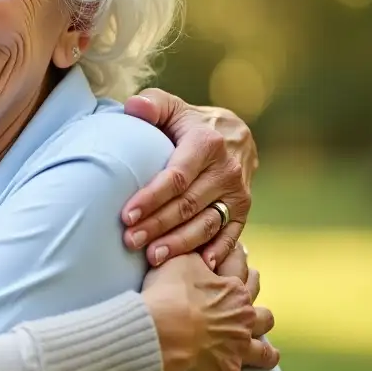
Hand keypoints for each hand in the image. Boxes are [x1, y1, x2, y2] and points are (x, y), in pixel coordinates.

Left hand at [122, 90, 256, 267]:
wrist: (232, 133)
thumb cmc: (188, 122)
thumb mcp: (171, 106)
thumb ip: (152, 104)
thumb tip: (135, 108)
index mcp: (207, 143)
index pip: (176, 177)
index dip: (152, 198)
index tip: (127, 215)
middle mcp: (227, 169)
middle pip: (188, 205)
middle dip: (158, 225)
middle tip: (130, 241)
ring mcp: (238, 192)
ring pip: (207, 223)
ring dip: (180, 243)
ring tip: (152, 257)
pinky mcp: (244, 209)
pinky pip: (231, 234)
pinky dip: (217, 252)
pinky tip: (198, 266)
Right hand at [141, 253, 280, 370]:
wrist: (162, 331)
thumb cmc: (167, 294)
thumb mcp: (179, 261)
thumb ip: (194, 254)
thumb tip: (202, 248)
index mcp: (232, 291)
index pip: (241, 272)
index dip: (240, 263)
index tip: (242, 255)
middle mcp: (243, 321)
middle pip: (262, 315)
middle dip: (258, 311)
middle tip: (252, 307)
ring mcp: (239, 352)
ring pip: (264, 353)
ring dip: (267, 354)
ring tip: (269, 355)